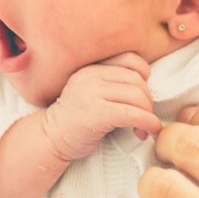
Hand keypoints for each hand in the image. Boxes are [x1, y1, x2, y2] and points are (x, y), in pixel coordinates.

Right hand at [43, 52, 161, 160]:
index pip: (129, 58)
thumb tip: (147, 84)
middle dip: (147, 100)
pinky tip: (148, 131)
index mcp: (91, 68)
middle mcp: (90, 76)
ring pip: (137, 96)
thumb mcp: (89, 92)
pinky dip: (147, 122)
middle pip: (136, 80)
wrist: (50, 139)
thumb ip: (110, 83)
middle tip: (145, 116)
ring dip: (148, 113)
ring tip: (145, 127)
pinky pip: (132, 114)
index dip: (144, 74)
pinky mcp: (97, 114)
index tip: (143, 92)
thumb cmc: (75, 120)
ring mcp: (92, 94)